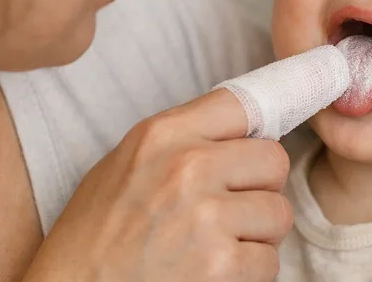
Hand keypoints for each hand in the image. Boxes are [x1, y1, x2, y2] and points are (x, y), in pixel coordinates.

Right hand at [23, 89, 292, 281]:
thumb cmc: (92, 238)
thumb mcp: (124, 166)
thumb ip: (183, 140)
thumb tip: (241, 130)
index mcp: (162, 135)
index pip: (244, 106)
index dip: (258, 129)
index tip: (257, 147)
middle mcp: (188, 167)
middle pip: (274, 160)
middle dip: (262, 187)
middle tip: (235, 208)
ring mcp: (207, 216)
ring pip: (279, 212)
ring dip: (258, 233)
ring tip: (221, 244)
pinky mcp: (221, 264)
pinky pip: (269, 258)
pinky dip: (250, 271)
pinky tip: (217, 271)